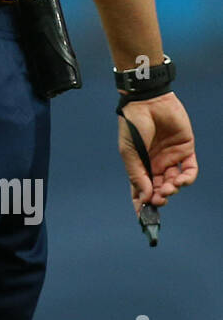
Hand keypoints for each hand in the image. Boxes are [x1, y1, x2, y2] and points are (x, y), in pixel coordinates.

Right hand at [117, 92, 197, 215]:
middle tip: (159, 199)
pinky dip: (187, 178)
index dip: (143, 204)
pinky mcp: (186, 150)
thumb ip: (137, 174)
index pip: (141, 190)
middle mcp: (156, 164)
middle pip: (159, 188)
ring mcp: (171, 158)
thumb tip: (145, 197)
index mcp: (140, 165)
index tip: (144, 217)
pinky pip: (190, 170)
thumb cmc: (133, 125)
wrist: (148, 102)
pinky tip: (181, 180)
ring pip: (175, 182)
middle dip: (160, 197)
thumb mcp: (129, 152)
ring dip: (172, 189)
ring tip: (168, 188)